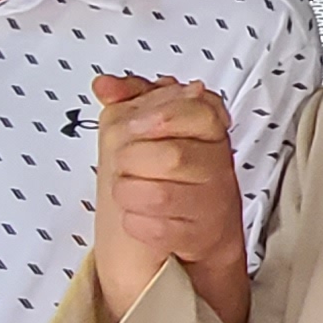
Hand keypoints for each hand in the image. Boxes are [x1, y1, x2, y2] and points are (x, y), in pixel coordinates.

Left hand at [92, 75, 248, 322]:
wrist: (198, 226)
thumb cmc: (175, 170)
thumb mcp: (155, 124)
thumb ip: (133, 98)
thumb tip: (104, 85)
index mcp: (210, 128)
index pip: (198, 111)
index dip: (158, 117)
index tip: (133, 126)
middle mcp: (218, 164)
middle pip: (171, 156)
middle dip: (132, 161)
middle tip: (123, 163)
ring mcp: (212, 202)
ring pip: (158, 195)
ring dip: (128, 193)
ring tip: (127, 189)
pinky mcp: (199, 237)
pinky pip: (155, 229)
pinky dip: (134, 222)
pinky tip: (137, 214)